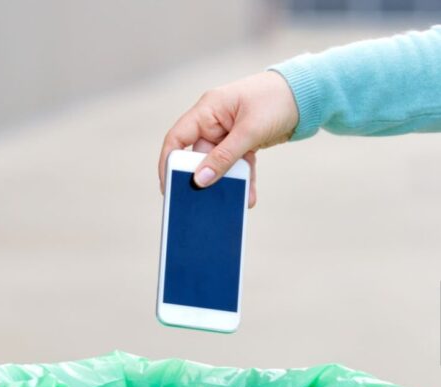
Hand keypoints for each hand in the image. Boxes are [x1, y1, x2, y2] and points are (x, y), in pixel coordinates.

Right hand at [158, 71, 297, 207]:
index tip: (168, 185)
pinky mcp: (243, 142)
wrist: (309, 93)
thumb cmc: (278, 99)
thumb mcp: (250, 130)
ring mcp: (228, 133)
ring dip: (226, 182)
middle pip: (198, 155)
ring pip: (219, 164)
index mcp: (208, 110)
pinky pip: (236, 165)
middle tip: (201, 200)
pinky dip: (242, 178)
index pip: (177, 138)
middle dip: (201, 178)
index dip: (168, 161)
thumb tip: (201, 179)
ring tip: (232, 202)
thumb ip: (224, 156)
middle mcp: (214, 121)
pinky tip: (248, 195)